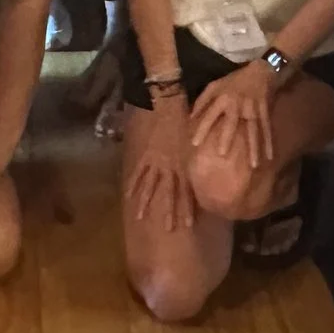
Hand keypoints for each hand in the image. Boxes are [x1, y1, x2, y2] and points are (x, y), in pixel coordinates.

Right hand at [125, 93, 195, 231]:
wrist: (165, 103)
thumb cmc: (185, 117)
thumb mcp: (194, 138)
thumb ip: (197, 155)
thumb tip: (205, 166)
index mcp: (182, 162)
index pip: (186, 189)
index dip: (187, 206)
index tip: (188, 223)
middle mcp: (168, 166)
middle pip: (168, 192)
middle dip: (169, 210)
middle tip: (169, 228)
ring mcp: (154, 161)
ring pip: (150, 185)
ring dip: (146, 202)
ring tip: (141, 217)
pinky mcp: (143, 154)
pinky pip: (137, 172)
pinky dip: (133, 184)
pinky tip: (129, 196)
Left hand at [188, 60, 280, 168]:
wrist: (260, 71)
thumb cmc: (234, 81)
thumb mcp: (215, 85)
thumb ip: (202, 100)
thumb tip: (190, 117)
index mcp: (223, 98)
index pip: (210, 115)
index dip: (202, 128)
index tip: (194, 143)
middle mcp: (238, 104)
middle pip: (232, 123)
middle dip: (227, 137)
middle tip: (223, 154)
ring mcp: (253, 108)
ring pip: (252, 130)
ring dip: (253, 147)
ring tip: (253, 165)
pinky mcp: (265, 111)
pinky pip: (266, 129)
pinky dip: (268, 143)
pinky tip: (269, 157)